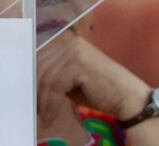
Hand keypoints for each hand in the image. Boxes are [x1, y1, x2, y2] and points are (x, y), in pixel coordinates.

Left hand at [36, 32, 150, 125]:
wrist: (129, 98)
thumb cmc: (101, 91)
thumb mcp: (72, 81)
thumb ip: (55, 76)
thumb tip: (31, 83)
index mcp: (68, 44)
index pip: (42, 59)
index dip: (33, 79)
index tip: (28, 96)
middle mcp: (70, 43)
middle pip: (41, 67)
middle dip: (36, 90)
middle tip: (34, 108)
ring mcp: (74, 52)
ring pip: (47, 78)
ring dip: (43, 101)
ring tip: (44, 116)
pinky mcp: (78, 64)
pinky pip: (56, 86)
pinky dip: (51, 103)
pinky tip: (50, 115)